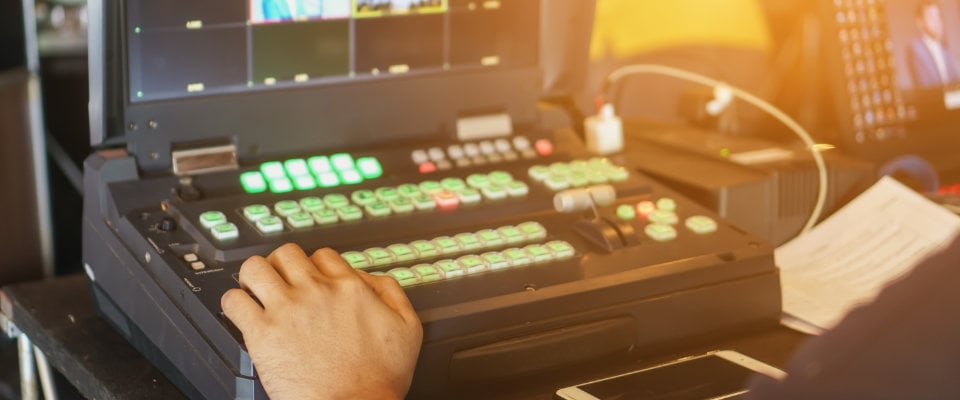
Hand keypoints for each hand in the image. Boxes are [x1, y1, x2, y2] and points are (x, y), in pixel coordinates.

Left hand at [221, 244, 422, 399]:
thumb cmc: (379, 378)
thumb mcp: (407, 327)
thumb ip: (392, 292)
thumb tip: (372, 278)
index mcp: (348, 288)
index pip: (323, 256)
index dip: (315, 266)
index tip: (311, 280)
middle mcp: (315, 291)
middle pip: (287, 254)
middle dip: (281, 265)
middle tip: (280, 281)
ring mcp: (286, 309)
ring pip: (255, 268)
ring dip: (253, 276)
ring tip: (255, 290)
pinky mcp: (262, 333)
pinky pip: (234, 301)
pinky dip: (233, 303)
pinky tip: (241, 313)